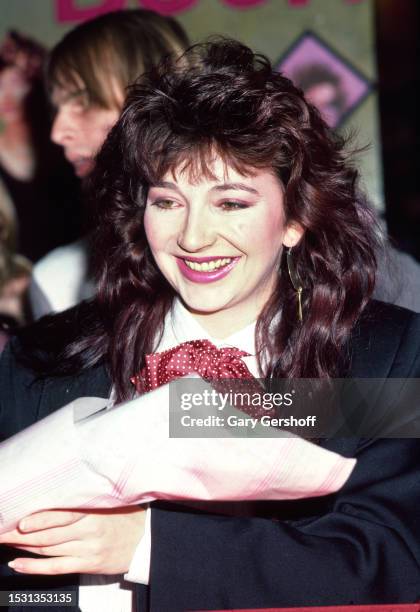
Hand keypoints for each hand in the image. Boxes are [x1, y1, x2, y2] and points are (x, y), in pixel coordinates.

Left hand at [0, 507, 145, 574]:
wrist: (146, 539)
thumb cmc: (125, 516)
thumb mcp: (108, 501)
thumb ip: (84, 499)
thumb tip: (53, 496)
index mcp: (94, 510)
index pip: (60, 514)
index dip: (37, 519)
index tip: (17, 518)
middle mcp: (89, 530)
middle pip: (48, 534)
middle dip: (20, 533)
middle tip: (2, 530)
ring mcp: (88, 549)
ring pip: (48, 549)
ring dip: (22, 547)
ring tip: (5, 541)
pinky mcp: (88, 564)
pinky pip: (56, 567)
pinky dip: (34, 567)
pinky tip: (18, 564)